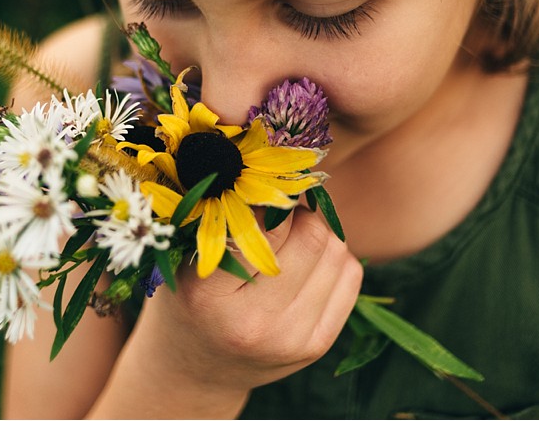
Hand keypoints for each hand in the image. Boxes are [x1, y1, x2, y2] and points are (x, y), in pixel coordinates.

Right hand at [101, 206, 362, 417]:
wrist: (193, 368)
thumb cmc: (187, 293)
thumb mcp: (187, 252)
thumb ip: (227, 215)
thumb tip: (283, 170)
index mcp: (208, 293)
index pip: (264, 223)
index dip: (270, 196)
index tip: (263, 188)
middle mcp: (253, 323)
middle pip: (311, 234)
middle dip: (299, 213)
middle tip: (277, 215)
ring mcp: (291, 340)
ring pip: (336, 249)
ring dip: (317, 232)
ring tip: (287, 241)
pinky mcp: (318, 345)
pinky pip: (351, 273)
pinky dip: (333, 256)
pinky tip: (304, 265)